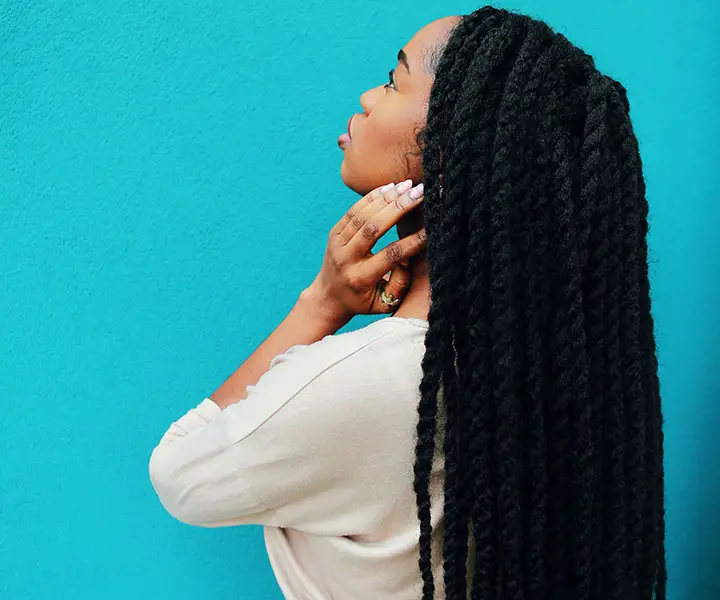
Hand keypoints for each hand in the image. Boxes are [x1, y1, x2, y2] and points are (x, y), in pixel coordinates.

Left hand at [305, 179, 425, 321]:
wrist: (328, 297)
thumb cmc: (363, 301)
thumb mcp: (384, 303)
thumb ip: (400, 283)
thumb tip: (410, 256)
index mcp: (360, 278)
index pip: (390, 254)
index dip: (413, 241)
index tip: (432, 229)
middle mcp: (346, 259)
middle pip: (373, 228)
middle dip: (399, 208)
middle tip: (420, 194)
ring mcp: (337, 244)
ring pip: (362, 215)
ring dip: (387, 198)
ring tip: (409, 186)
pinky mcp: (334, 233)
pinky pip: (353, 210)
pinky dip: (372, 197)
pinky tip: (391, 187)